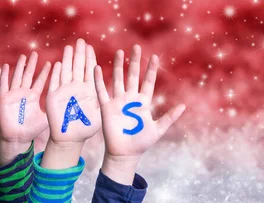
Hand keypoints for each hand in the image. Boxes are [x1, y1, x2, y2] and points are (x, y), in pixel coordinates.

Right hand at [0, 52, 50, 143]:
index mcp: (34, 97)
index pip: (40, 81)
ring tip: (23, 56)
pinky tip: (5, 66)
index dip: (45, 72)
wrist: (16, 138)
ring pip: (17, 77)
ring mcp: (13, 95)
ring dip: (19, 67)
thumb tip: (67, 105)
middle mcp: (24, 93)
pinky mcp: (4, 99)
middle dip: (32, 64)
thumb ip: (53, 109)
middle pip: (28, 75)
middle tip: (35, 53)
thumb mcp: (45, 118)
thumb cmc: (31, 130)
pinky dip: (4, 76)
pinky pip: (3, 85)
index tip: (51, 62)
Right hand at [46, 39, 100, 142]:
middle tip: (81, 41)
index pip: (89, 70)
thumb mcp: (100, 114)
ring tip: (69, 47)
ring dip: (67, 60)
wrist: (69, 139)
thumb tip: (119, 92)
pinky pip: (53, 83)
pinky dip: (55, 74)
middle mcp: (76, 88)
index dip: (89, 58)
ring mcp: (64, 92)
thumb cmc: (86, 129)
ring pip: (65, 72)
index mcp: (88, 90)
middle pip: (77, 67)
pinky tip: (57, 64)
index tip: (90, 46)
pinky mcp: (53, 98)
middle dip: (79, 54)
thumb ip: (106, 101)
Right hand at [94, 45, 185, 183]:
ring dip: (118, 66)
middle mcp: (130, 99)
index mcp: (143, 103)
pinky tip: (97, 68)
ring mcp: (118, 101)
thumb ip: (169, 117)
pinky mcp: (106, 107)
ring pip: (118, 79)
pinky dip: (99, 80)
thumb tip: (184, 106)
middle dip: (135, 62)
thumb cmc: (141, 143)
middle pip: (133, 76)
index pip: (148, 82)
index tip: (154, 57)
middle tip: (137, 47)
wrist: (124, 153)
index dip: (151, 70)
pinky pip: (102, 91)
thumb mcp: (158, 130)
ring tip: (120, 52)